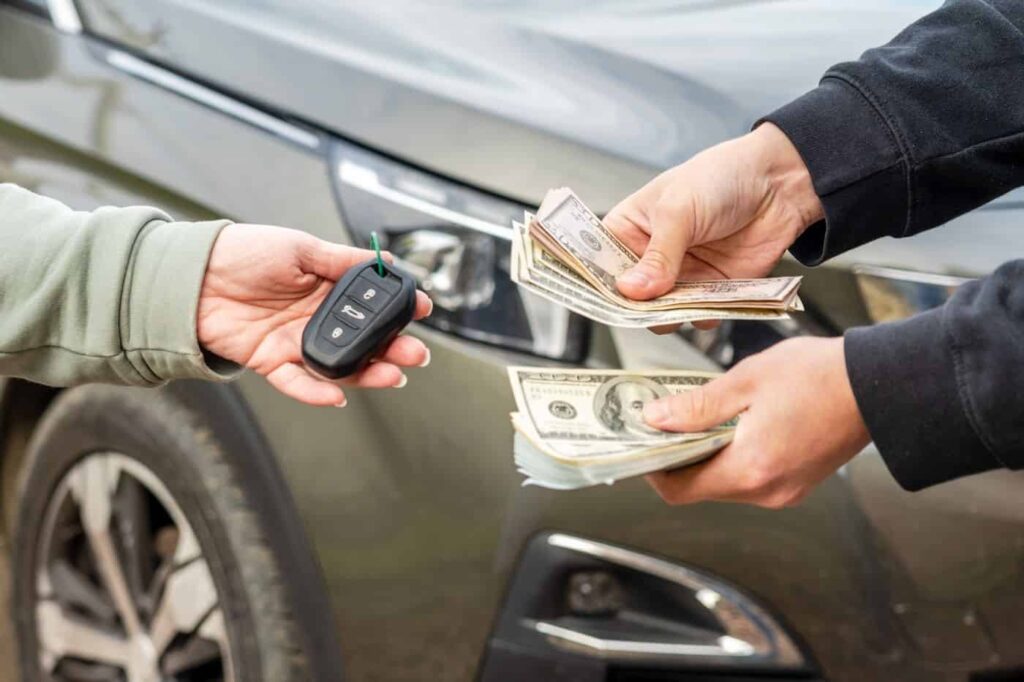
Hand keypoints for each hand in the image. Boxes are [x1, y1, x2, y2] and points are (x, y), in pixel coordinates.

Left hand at [197, 224, 432, 406]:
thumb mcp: (299, 247)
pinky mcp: (271, 361)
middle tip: (416, 353)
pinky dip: (317, 393)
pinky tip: (338, 395)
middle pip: (363, 338)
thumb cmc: (242, 252)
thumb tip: (383, 260)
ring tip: (392, 376)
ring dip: (368, 373)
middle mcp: (315, 316)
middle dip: (393, 347)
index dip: (396, 307)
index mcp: (325, 286)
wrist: (190, 275)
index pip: (370, 302)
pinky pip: (298, 382)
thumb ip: (340, 260)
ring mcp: (295, 341)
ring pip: (340, 364)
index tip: (421, 309)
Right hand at [604, 123, 823, 327]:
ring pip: (663, 315)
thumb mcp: (679, 209)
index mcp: (629, 230)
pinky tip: (716, 297)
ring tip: (687, 298)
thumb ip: (658, 255)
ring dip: (674, 314)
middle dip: (640, 305)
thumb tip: (633, 291)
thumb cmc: (720, 177)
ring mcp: (681, 278)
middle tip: (651, 302)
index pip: (601, 265)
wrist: (779, 183)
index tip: (606, 297)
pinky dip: (707, 314)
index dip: (599, 284)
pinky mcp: (711, 292)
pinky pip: (700, 317)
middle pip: (630, 299)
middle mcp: (651, 258)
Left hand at [642, 337, 869, 507]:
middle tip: (665, 422)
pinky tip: (732, 425)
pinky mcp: (797, 483)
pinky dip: (733, 456)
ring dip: (706, 455)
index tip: (642, 443)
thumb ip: (696, 406)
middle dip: (678, 457)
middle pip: (701, 488)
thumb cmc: (820, 376)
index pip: (680, 490)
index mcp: (750, 469)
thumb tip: (656, 420)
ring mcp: (785, 491)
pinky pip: (750, 478)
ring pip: (725, 484)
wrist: (878, 383)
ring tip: (700, 417)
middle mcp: (767, 491)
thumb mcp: (746, 381)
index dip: (653, 469)